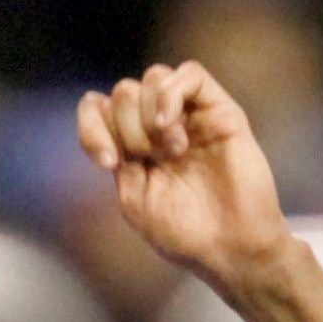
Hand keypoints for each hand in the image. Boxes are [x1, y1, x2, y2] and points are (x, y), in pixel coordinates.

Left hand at [83, 62, 293, 293]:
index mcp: (134, 145)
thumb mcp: (134, 200)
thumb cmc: (185, 234)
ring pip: (153, 77)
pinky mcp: (220, 110)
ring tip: (171, 151)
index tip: (107, 162)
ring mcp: (191, 115)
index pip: (96, 108)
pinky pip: (190, 73)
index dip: (91, 126)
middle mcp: (160, 125)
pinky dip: (171, 94)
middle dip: (128, 127)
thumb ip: (118, 157)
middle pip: (124, 91)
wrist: (231, 248)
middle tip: (152, 160)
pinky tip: (170, 126)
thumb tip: (113, 120)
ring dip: (151, 115)